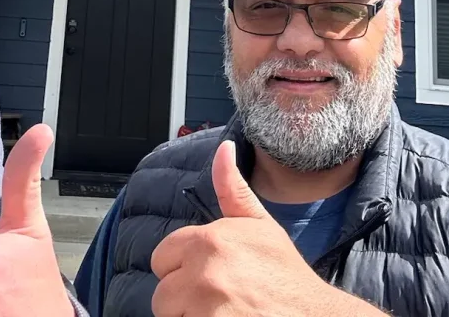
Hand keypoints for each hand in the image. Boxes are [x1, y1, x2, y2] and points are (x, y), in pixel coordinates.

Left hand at [150, 141, 380, 316]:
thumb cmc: (285, 275)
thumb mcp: (260, 226)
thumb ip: (232, 189)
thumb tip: (223, 148)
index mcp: (210, 241)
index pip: (163, 257)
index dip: (183, 268)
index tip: (209, 275)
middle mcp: (203, 274)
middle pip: (162, 292)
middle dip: (183, 298)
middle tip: (216, 299)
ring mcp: (206, 310)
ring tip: (222, 312)